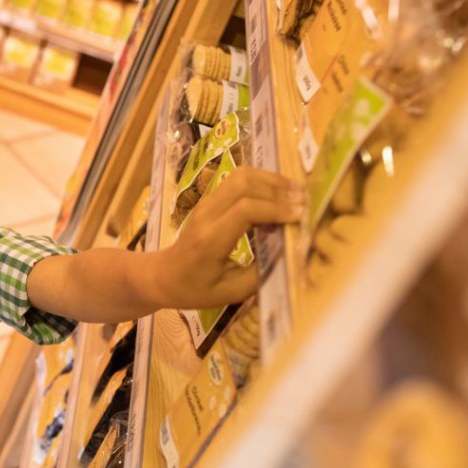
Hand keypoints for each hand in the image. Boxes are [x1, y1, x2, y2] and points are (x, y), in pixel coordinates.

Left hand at [161, 167, 303, 307]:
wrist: (163, 276)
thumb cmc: (194, 289)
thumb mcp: (230, 293)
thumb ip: (260, 275)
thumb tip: (292, 254)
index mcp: (210, 240)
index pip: (245, 210)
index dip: (275, 209)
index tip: (300, 216)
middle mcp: (206, 215)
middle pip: (244, 184)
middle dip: (278, 189)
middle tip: (304, 201)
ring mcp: (206, 202)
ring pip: (241, 175)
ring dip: (271, 180)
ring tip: (296, 194)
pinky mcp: (210, 198)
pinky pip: (237, 179)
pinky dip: (262, 180)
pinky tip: (279, 193)